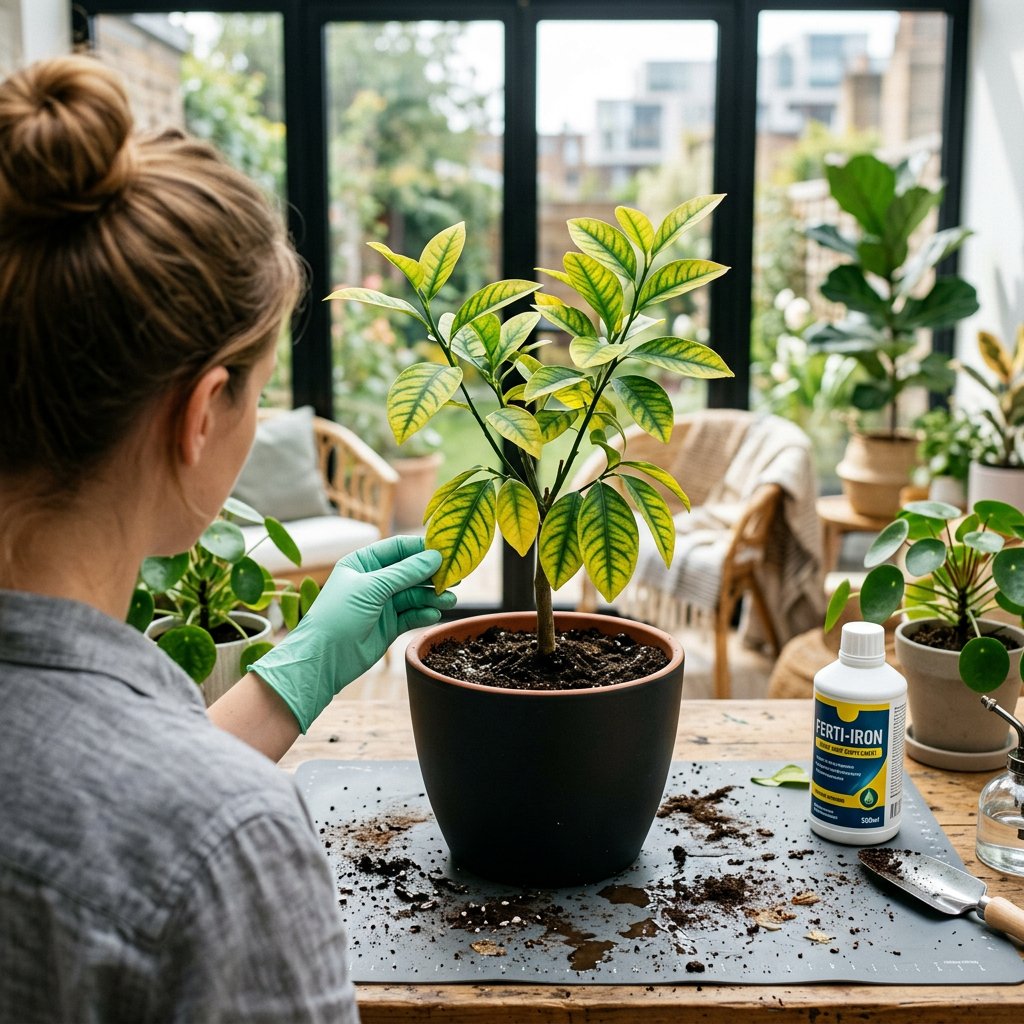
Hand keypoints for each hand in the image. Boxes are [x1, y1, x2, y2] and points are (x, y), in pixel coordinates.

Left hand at [250, 535, 455, 731]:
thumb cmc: (338, 616)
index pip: (398, 548)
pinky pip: (412, 615)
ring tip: (449, 600)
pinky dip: (424, 613)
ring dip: (432, 596)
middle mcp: (373, 581)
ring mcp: (382, 604)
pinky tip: (433, 614)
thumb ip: (405, 572)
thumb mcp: (372, 588)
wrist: (324, 658)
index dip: (422, 549)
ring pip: (415, 594)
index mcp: (363, 563)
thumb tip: (435, 556)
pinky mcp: (389, 625)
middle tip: (456, 577)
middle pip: (410, 572)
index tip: (447, 551)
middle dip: (432, 575)